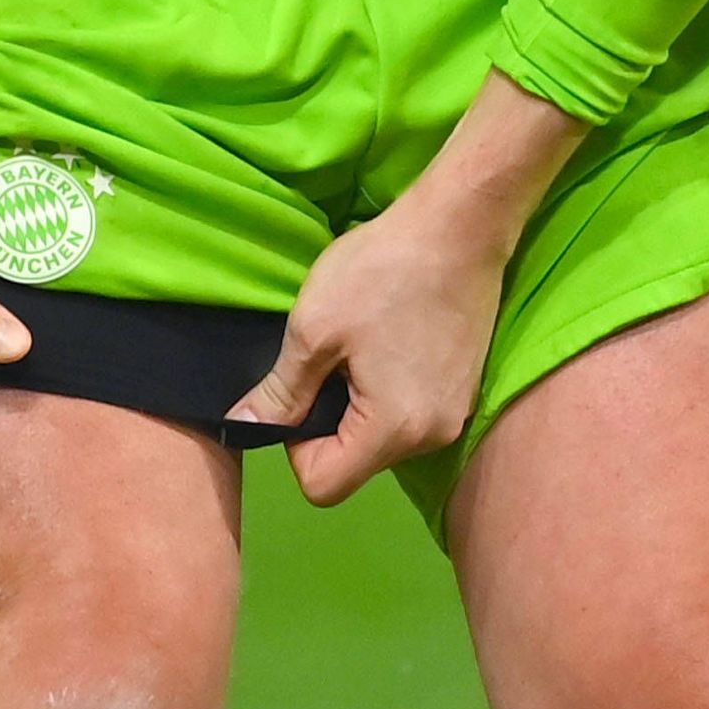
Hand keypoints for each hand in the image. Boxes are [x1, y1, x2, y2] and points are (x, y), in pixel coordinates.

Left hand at [231, 179, 520, 505]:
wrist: (461, 223)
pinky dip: (387, 387)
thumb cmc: (383, 270)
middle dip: (328, 420)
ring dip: (358, 401)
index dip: (296, 445)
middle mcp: (432, 437)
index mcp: (395, 431)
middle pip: (354, 462)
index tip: (302, 388)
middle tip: (330, 356)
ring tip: (363, 341)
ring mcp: (455, 413)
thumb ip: (280, 392)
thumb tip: (244, 428)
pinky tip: (389, 336)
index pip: (323, 485)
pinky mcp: (464, 388)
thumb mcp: (314, 328)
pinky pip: (409, 412)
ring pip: (380, 436)